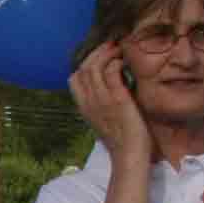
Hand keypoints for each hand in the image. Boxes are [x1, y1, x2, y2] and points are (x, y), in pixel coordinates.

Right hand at [67, 42, 149, 158]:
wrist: (129, 156)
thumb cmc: (122, 139)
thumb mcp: (105, 120)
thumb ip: (102, 104)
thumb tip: (111, 87)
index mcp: (84, 107)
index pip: (74, 78)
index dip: (86, 63)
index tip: (102, 58)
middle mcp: (89, 103)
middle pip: (83, 68)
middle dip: (97, 52)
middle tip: (112, 46)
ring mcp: (101, 101)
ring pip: (94, 67)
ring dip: (107, 53)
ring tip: (119, 50)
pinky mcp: (117, 101)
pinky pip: (110, 73)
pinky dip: (115, 62)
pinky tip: (124, 63)